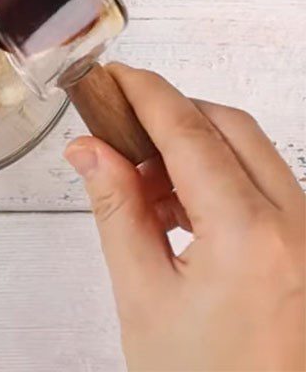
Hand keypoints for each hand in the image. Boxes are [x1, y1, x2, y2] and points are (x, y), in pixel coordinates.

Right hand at [64, 63, 304, 371]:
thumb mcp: (143, 297)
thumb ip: (115, 210)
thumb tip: (88, 149)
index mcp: (250, 238)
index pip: (189, 133)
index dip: (146, 94)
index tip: (116, 75)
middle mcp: (298, 229)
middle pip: (230, 128)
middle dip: (172, 114)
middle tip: (121, 124)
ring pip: (253, 155)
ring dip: (196, 149)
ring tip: (143, 184)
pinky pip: (269, 189)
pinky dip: (222, 180)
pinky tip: (181, 211)